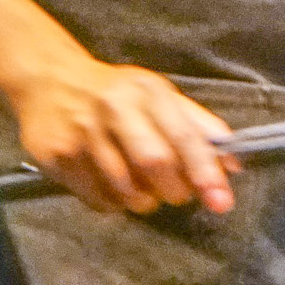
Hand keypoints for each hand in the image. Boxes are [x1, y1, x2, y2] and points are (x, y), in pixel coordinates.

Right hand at [8, 57, 240, 215]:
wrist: (49, 81)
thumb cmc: (117, 94)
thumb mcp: (160, 96)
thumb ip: (198, 127)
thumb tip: (234, 162)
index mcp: (145, 91)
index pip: (182, 136)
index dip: (205, 172)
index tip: (221, 202)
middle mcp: (112, 108)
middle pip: (153, 164)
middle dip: (174, 190)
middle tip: (176, 193)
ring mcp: (79, 134)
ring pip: (124, 190)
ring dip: (143, 201)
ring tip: (142, 188)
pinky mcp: (55, 157)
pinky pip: (97, 199)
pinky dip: (114, 203)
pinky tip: (112, 184)